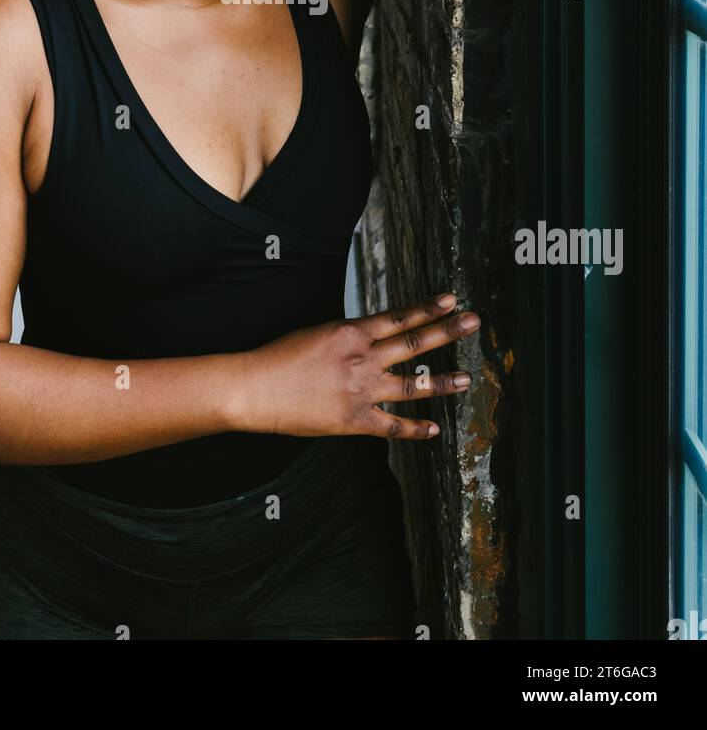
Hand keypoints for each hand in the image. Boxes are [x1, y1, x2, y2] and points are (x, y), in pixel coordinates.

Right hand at [233, 292, 479, 439]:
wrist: (255, 388)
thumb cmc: (279, 357)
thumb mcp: (317, 332)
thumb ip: (350, 336)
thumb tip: (373, 336)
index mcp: (351, 332)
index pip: (399, 317)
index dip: (428, 309)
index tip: (452, 300)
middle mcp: (363, 359)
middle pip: (414, 343)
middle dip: (448, 331)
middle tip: (474, 322)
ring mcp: (362, 391)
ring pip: (412, 385)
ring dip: (442, 381)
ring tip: (466, 377)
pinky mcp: (355, 421)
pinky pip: (393, 427)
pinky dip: (415, 429)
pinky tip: (434, 429)